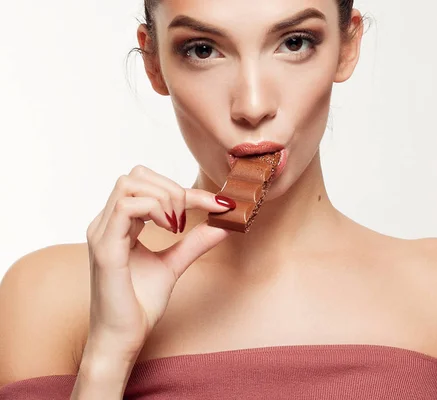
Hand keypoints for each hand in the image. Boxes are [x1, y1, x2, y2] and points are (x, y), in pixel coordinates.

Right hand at [84, 165, 231, 360]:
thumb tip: (223, 224)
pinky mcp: (106, 248)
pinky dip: (155, 210)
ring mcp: (102, 233)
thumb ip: (194, 242)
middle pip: (135, 175)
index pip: (148, 186)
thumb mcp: (173, 264)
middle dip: (172, 189)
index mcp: (118, 225)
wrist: (122, 338)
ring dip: (165, 198)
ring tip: (178, 226)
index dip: (186, 189)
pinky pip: (126, 208)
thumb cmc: (139, 304)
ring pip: (129, 184)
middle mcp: (105, 223)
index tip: (220, 204)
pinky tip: (169, 230)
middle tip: (188, 220)